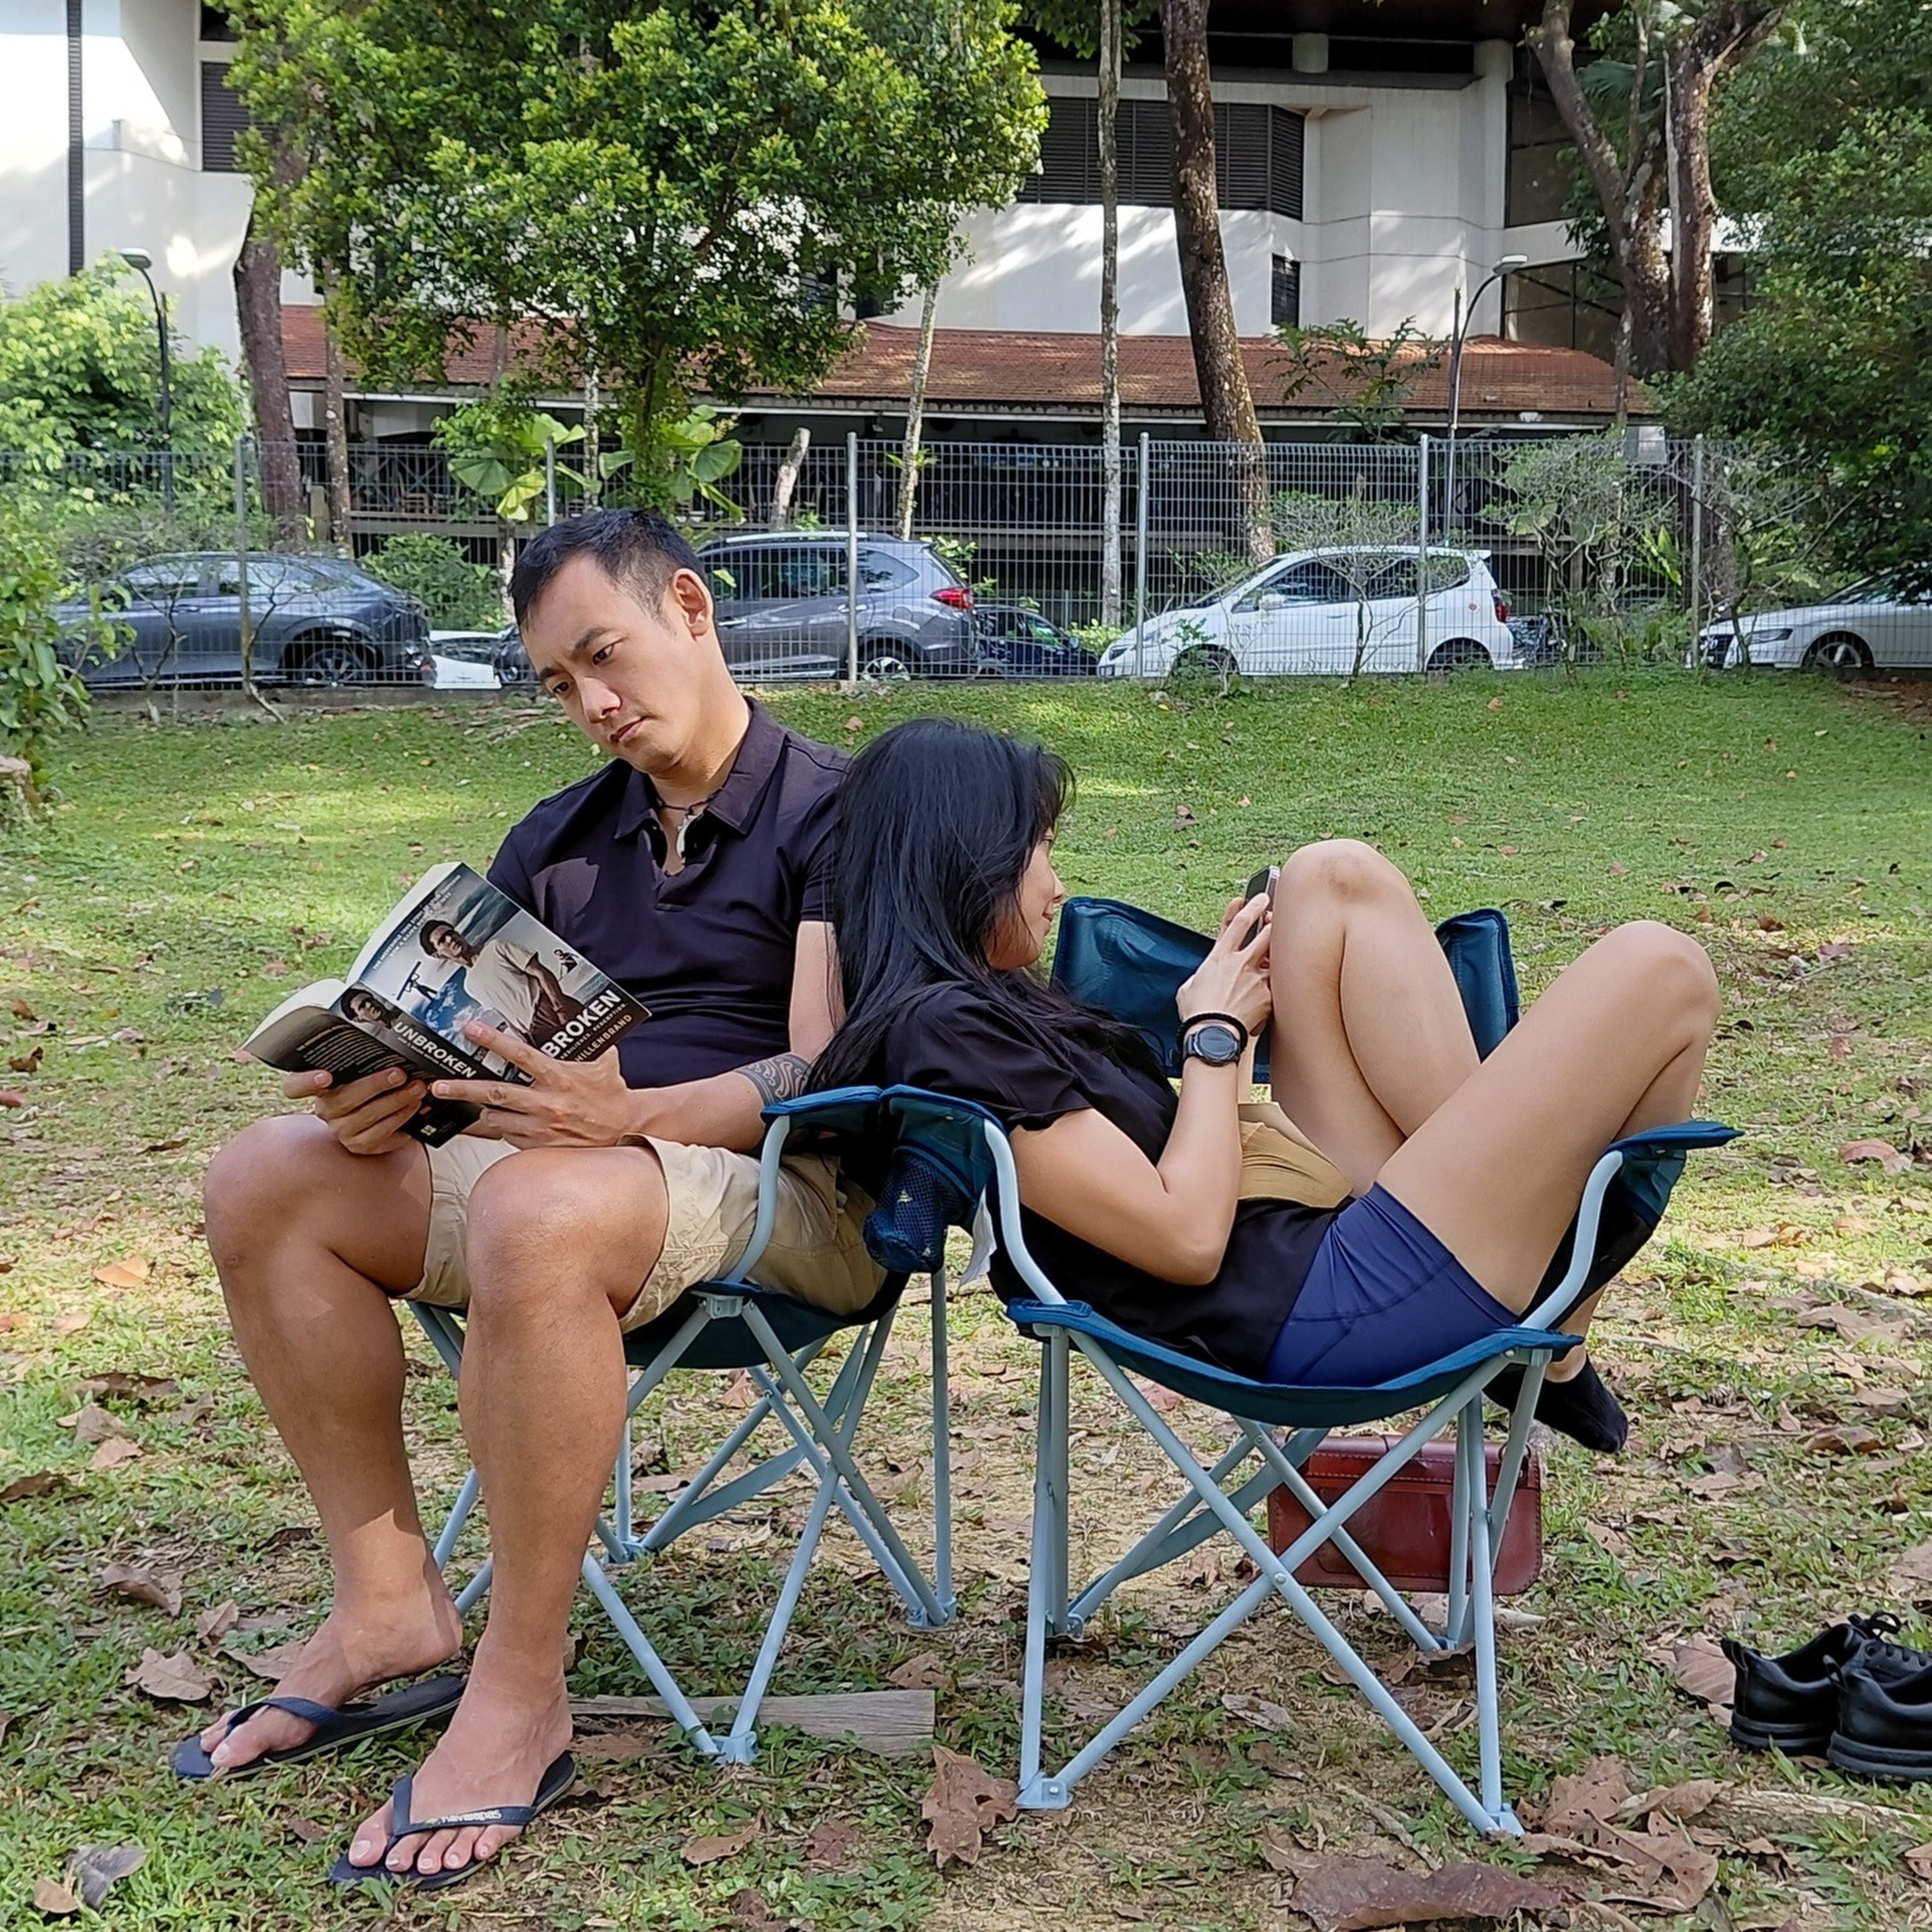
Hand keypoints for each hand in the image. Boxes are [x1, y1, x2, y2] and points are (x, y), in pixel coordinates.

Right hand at [286, 1065, 426, 1156]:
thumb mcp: (361, 1071)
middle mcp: (325, 1111)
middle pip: (345, 1100)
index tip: (325, 1076)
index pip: (295, 1086)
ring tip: (416, 1089)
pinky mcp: (359, 1146)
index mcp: (319, 1088)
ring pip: (367, 1118)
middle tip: (400, 1074)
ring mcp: (341, 1131)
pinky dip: (401, 1120)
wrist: (377, 1116)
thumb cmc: (368, 1086)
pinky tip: (413, 1108)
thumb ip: (363, 1060)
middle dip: (377, 1085)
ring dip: (396, 1102)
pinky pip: (381, 1135)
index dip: (306, 1082)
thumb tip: (384, 1034)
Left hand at [427, 1021, 639, 1147]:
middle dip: (462, 1088)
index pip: (520, 1055)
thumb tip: (574, 1017)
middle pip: (494, 1093)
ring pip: (495, 1118)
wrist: (625, 1130)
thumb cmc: (611, 1093)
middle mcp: (546, 1103)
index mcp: (560, 1078)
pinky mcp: (538, 1147)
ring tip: (461, 1102)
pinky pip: (508, 1135)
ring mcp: (540, 1128)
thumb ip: (584, 1043)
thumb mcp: (602, 1061)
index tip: (470, 1030)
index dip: (493, 1041)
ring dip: (478, 1109)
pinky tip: (493, 1120)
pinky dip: (500, 1126)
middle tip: (437, 1085)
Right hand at [1177, 893, 1272, 1036]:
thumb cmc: (1197, 1013)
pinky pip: (1278, 986)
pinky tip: (1282, 986)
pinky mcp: (1267, 996)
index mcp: (1219, 957)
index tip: (1258, 898)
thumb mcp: (1189, 987)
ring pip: (1276, 956)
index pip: (1238, 923)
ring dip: (1279, 952)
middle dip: (1273, 922)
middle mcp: (1241, 963)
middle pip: (1266, 933)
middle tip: (1276, 918)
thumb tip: (1203, 979)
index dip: (1250, 907)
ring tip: (1283, 949)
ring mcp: (1257, 979)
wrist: (1212, 1034)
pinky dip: (1279, 985)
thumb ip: (1200, 976)